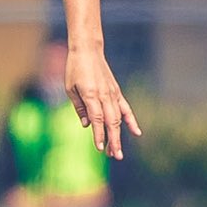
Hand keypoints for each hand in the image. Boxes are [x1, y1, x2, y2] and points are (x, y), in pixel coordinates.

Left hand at [64, 45, 141, 159]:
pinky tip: (136, 132)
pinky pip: (126, 108)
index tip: (100, 148)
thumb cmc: (75, 68)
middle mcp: (104, 95)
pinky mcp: (116, 92)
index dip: (99, 134)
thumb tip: (86, 125)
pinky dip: (131, 120)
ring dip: (119, 135)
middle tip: (114, 156)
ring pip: (119, 118)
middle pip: (111, 122)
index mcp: (91, 94)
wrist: (88, 49)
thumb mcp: (70, 88)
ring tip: (117, 151)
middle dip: (113, 140)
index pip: (97, 119)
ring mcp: (112, 93)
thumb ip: (79, 107)